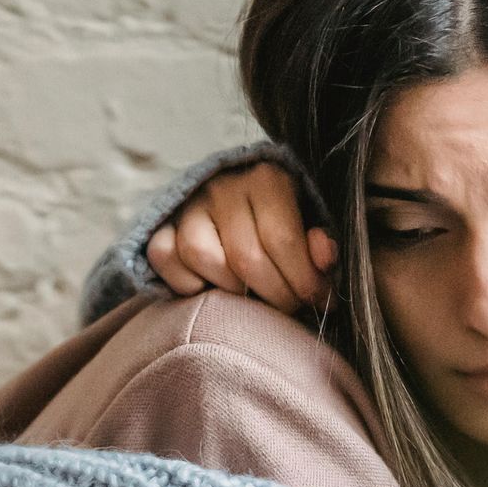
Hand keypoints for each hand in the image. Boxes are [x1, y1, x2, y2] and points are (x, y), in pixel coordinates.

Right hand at [144, 162, 336, 313]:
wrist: (241, 193)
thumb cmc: (284, 216)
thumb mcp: (313, 223)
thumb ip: (321, 245)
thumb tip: (324, 258)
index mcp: (267, 179)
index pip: (282, 240)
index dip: (305, 281)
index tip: (321, 302)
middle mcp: (223, 187)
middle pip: (245, 257)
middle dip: (275, 295)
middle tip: (291, 307)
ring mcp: (188, 206)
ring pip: (202, 258)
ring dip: (232, 290)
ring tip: (254, 295)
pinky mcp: (162, 224)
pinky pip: (164, 257)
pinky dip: (186, 282)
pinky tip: (212, 288)